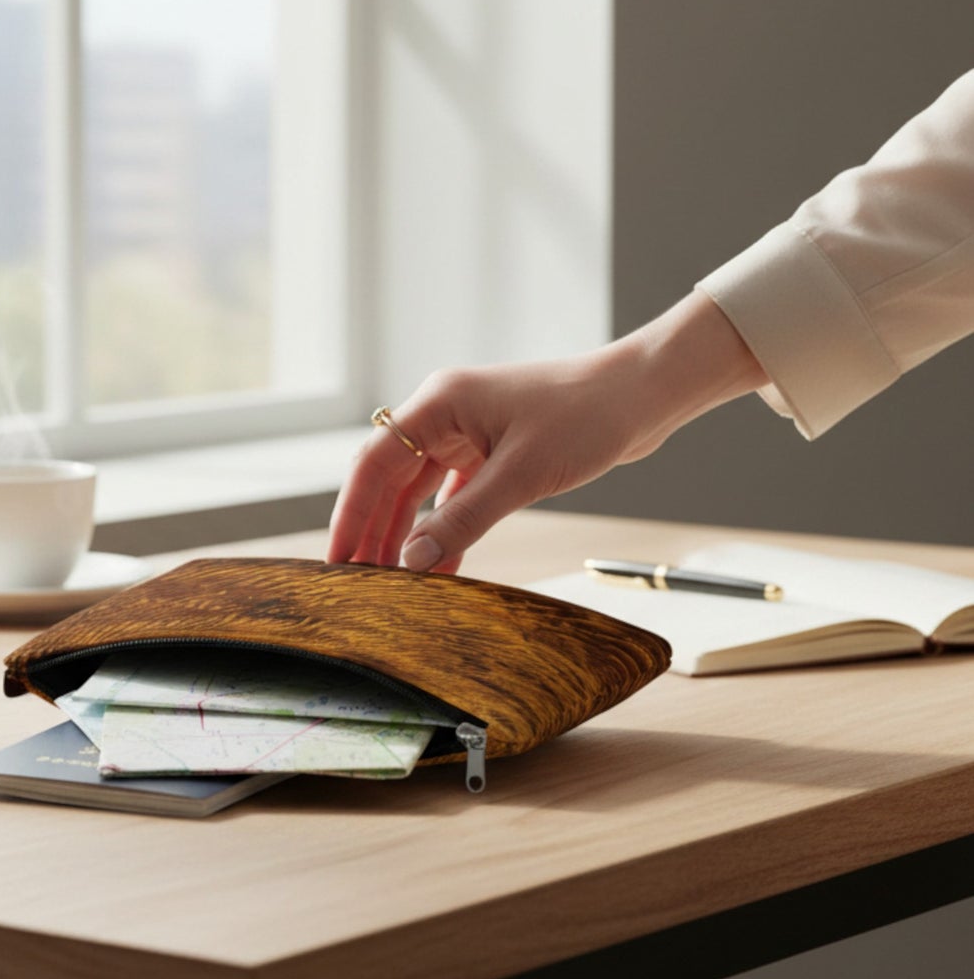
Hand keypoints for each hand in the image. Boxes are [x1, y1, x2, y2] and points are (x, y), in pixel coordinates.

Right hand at [327, 293, 766, 572]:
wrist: (642, 395)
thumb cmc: (586, 416)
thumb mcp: (521, 475)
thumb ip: (462, 519)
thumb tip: (412, 561)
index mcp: (439, 403)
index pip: (374, 462)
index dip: (350, 513)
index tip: (336, 558)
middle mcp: (444, 414)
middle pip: (391, 479)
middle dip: (372, 531)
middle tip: (355, 582)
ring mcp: (467, 432)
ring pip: (419, 491)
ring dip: (406, 535)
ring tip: (387, 583)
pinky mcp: (492, 451)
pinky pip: (453, 497)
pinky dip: (444, 531)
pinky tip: (436, 568)